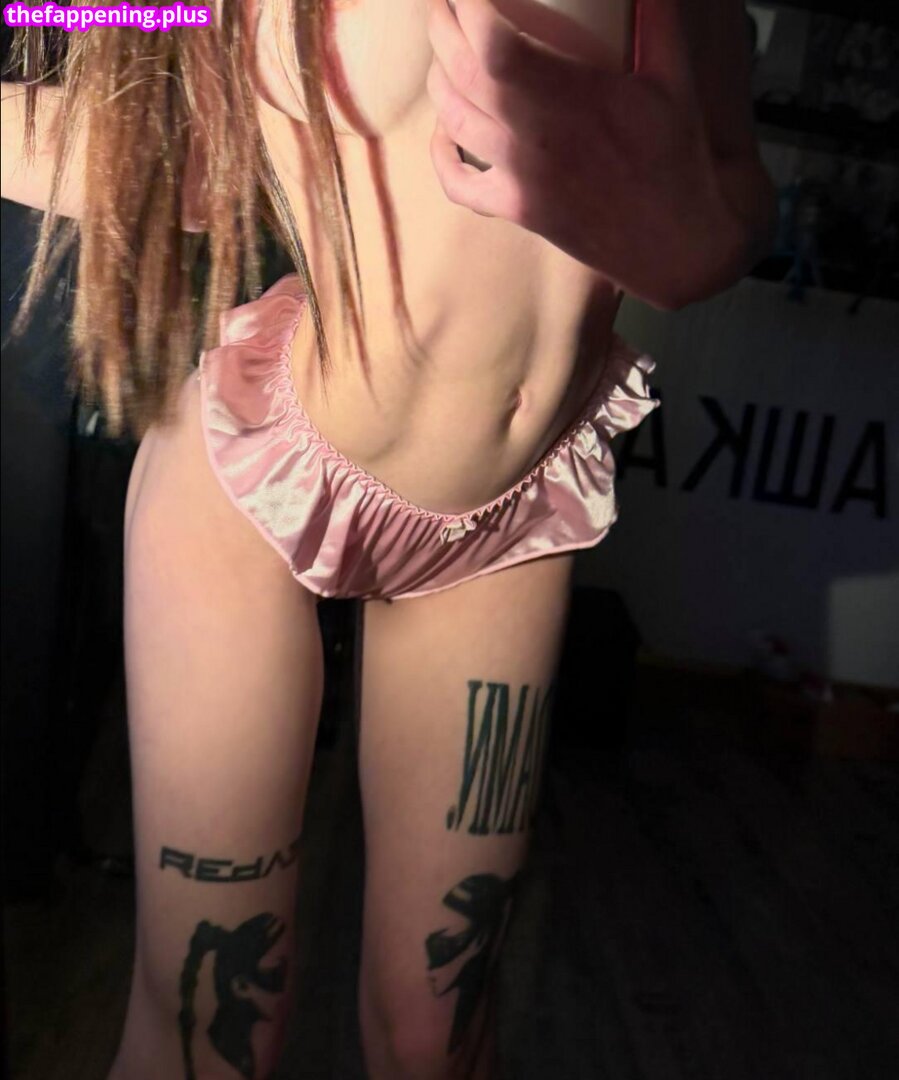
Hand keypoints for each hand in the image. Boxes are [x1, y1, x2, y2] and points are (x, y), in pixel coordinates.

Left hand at [426, 0, 765, 309]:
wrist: (679, 244)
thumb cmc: (680, 158)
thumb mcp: (676, 77)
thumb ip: (656, 16)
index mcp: (573, 97)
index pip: (493, 45)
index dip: (468, 8)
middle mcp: (535, 138)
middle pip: (460, 72)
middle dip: (443, 27)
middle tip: (447, 5)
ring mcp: (520, 178)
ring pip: (452, 119)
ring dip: (439, 78)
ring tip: (445, 51)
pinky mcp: (517, 211)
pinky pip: (457, 184)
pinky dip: (440, 154)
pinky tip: (444, 129)